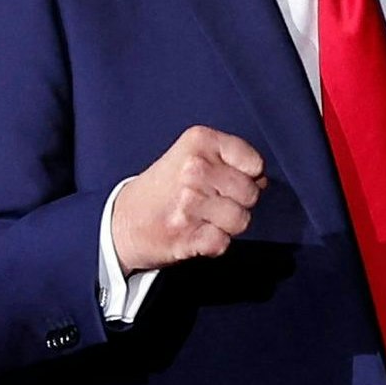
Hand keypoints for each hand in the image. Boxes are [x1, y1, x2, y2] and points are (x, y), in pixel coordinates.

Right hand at [110, 126, 263, 271]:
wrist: (122, 220)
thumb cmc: (165, 187)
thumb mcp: (192, 154)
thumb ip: (229, 160)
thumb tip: (263, 180)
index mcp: (200, 140)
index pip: (255, 163)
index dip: (249, 177)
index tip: (227, 181)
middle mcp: (194, 168)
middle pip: (251, 194)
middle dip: (239, 203)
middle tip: (213, 203)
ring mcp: (189, 203)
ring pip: (241, 220)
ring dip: (227, 226)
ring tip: (203, 219)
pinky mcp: (185, 235)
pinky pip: (223, 242)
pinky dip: (214, 244)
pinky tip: (196, 235)